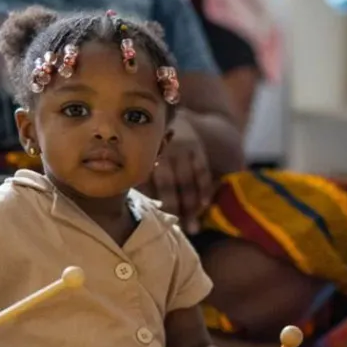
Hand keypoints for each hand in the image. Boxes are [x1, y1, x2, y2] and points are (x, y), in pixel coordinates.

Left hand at [149, 112, 213, 233]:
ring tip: (194, 228)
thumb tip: (142, 203)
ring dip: (191, 205)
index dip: (156, 203)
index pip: (149, 183)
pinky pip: (202, 171)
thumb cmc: (151, 147)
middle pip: (169, 184)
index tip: (160, 223)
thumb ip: (142, 178)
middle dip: (176, 209)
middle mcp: (162, 151)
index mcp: (145, 156)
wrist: (169, 115)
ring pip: (187, 181)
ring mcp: (181, 149)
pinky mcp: (196, 147)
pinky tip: (204, 205)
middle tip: (181, 231)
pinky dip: (203, 189)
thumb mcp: (141, 157)